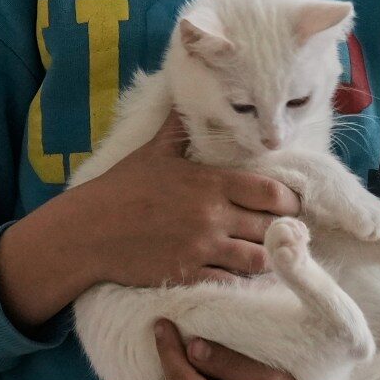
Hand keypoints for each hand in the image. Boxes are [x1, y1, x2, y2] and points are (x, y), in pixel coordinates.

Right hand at [74, 115, 301, 287]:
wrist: (89, 230)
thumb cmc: (121, 188)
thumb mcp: (153, 151)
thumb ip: (179, 128)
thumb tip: (186, 96)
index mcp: (210, 183)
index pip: (271, 192)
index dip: (289, 200)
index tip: (290, 204)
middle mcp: (212, 215)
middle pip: (271, 227)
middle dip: (281, 230)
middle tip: (284, 232)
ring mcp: (202, 248)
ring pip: (259, 259)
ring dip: (266, 257)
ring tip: (266, 255)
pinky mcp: (189, 274)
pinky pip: (231, 283)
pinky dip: (241, 281)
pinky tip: (242, 275)